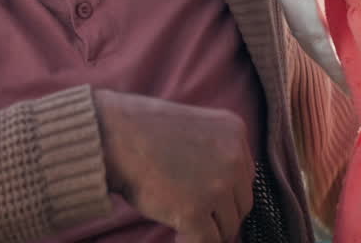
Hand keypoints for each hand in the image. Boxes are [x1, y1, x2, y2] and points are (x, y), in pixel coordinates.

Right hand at [94, 89, 254, 242]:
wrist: (115, 135)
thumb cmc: (144, 132)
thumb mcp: (196, 128)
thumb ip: (216, 152)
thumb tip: (223, 192)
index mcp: (235, 132)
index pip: (245, 176)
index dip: (226, 192)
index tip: (208, 200)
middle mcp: (233, 158)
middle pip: (242, 202)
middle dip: (222, 214)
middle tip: (200, 220)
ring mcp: (217, 186)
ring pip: (229, 225)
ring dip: (210, 230)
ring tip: (186, 228)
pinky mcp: (195, 210)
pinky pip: (208, 241)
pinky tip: (179, 238)